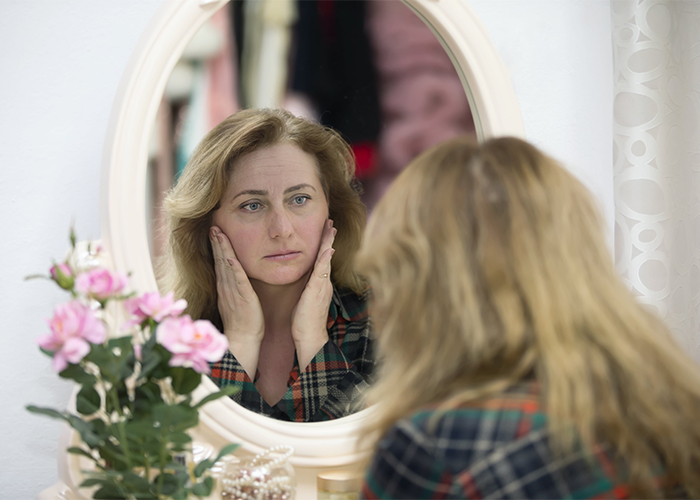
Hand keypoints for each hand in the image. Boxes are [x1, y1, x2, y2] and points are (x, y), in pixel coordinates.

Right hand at [210, 226, 263, 378]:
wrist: (243, 338)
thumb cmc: (242, 319)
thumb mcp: (235, 297)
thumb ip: (233, 284)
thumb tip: (233, 271)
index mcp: (225, 285)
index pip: (219, 261)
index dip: (217, 245)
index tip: (214, 230)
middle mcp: (226, 285)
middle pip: (219, 259)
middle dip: (216, 242)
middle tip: (213, 225)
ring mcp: (233, 291)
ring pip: (226, 266)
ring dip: (222, 249)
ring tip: (218, 233)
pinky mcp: (243, 297)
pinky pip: (238, 280)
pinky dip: (234, 268)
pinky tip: (231, 257)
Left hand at [292, 219, 335, 370]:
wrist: (310, 337)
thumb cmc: (305, 320)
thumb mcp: (305, 298)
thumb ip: (308, 287)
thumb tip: (307, 278)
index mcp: (319, 283)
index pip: (322, 260)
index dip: (324, 245)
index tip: (325, 230)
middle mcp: (323, 282)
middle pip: (327, 256)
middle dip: (329, 238)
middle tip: (330, 222)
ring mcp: (322, 286)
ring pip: (326, 260)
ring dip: (328, 244)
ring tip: (331, 229)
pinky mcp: (317, 292)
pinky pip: (322, 273)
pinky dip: (325, 261)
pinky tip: (327, 250)